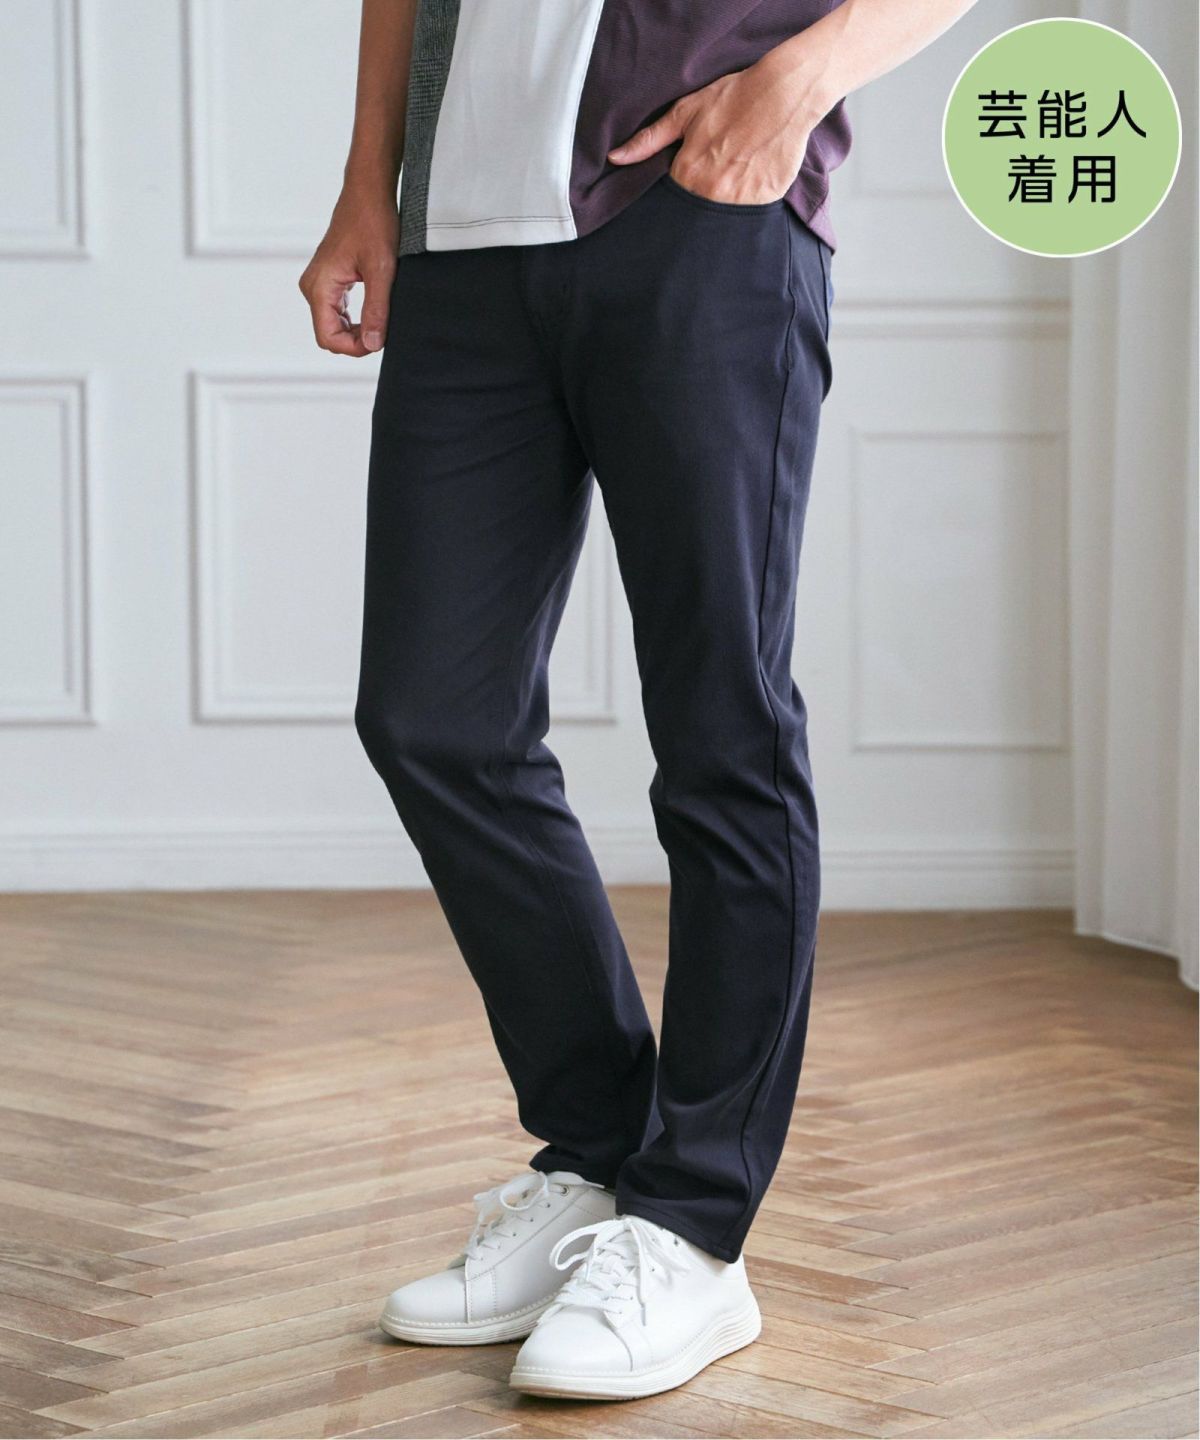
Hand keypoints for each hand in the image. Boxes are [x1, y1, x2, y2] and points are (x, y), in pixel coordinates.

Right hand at [299, 184, 398, 356]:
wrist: (368, 193)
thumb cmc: (373, 222)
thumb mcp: (382, 270)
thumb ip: (376, 310)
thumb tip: (372, 344)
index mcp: (319, 286)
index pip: (328, 338)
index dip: (354, 348)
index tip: (378, 341)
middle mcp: (312, 286)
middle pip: (328, 334)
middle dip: (355, 341)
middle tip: (383, 331)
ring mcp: (318, 283)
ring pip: (332, 324)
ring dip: (356, 330)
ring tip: (380, 318)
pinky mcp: (328, 279)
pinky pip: (335, 311)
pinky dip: (353, 319)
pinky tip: (373, 310)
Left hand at [608, 49, 823, 205]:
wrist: (784, 93)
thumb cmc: (733, 98)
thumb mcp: (685, 113)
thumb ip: (649, 140)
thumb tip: (615, 158)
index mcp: (688, 175)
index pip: (674, 202)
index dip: (681, 190)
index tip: (692, 176)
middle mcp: (712, 193)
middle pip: (698, 211)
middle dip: (703, 197)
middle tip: (719, 169)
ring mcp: (740, 201)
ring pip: (724, 216)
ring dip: (727, 199)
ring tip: (738, 169)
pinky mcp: (766, 201)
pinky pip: (751, 211)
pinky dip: (751, 198)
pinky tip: (755, 174)